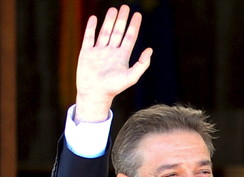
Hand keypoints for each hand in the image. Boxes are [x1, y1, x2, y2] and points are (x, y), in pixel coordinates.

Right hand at [75, 5, 151, 122]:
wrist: (95, 93)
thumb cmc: (114, 88)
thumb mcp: (131, 77)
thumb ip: (141, 64)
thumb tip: (150, 50)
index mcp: (122, 56)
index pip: (130, 37)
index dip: (134, 26)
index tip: (138, 14)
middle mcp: (111, 52)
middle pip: (118, 31)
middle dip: (122, 19)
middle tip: (125, 7)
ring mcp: (99, 51)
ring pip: (105, 32)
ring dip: (109, 20)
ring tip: (113, 9)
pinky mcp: (86, 52)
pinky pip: (89, 37)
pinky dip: (92, 27)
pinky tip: (94, 19)